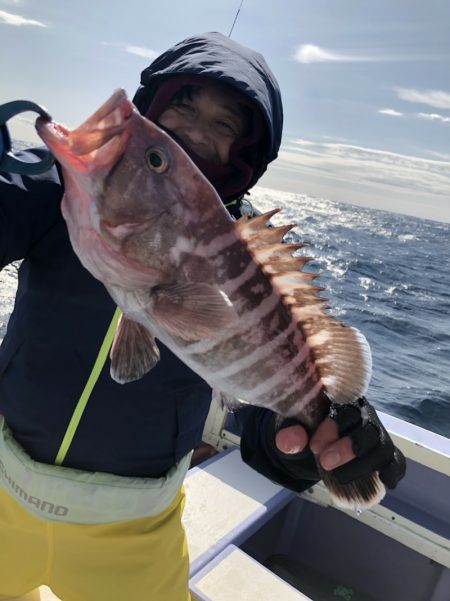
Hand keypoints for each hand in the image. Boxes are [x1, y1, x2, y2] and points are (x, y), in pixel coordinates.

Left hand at [273, 398, 405, 488]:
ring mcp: (377, 434)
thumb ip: (289, 432)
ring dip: (363, 465)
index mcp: (342, 400)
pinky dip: (393, 471)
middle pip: (368, 428)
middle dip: (349, 448)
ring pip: (382, 447)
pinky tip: (383, 481)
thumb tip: (290, 441)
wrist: (314, 440)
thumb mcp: (292, 428)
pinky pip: (397, 461)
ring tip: (339, 477)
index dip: (333, 428)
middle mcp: (364, 415)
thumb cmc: (305, 428)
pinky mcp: (384, 454)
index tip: (314, 445)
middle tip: (325, 462)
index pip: (345, 409)